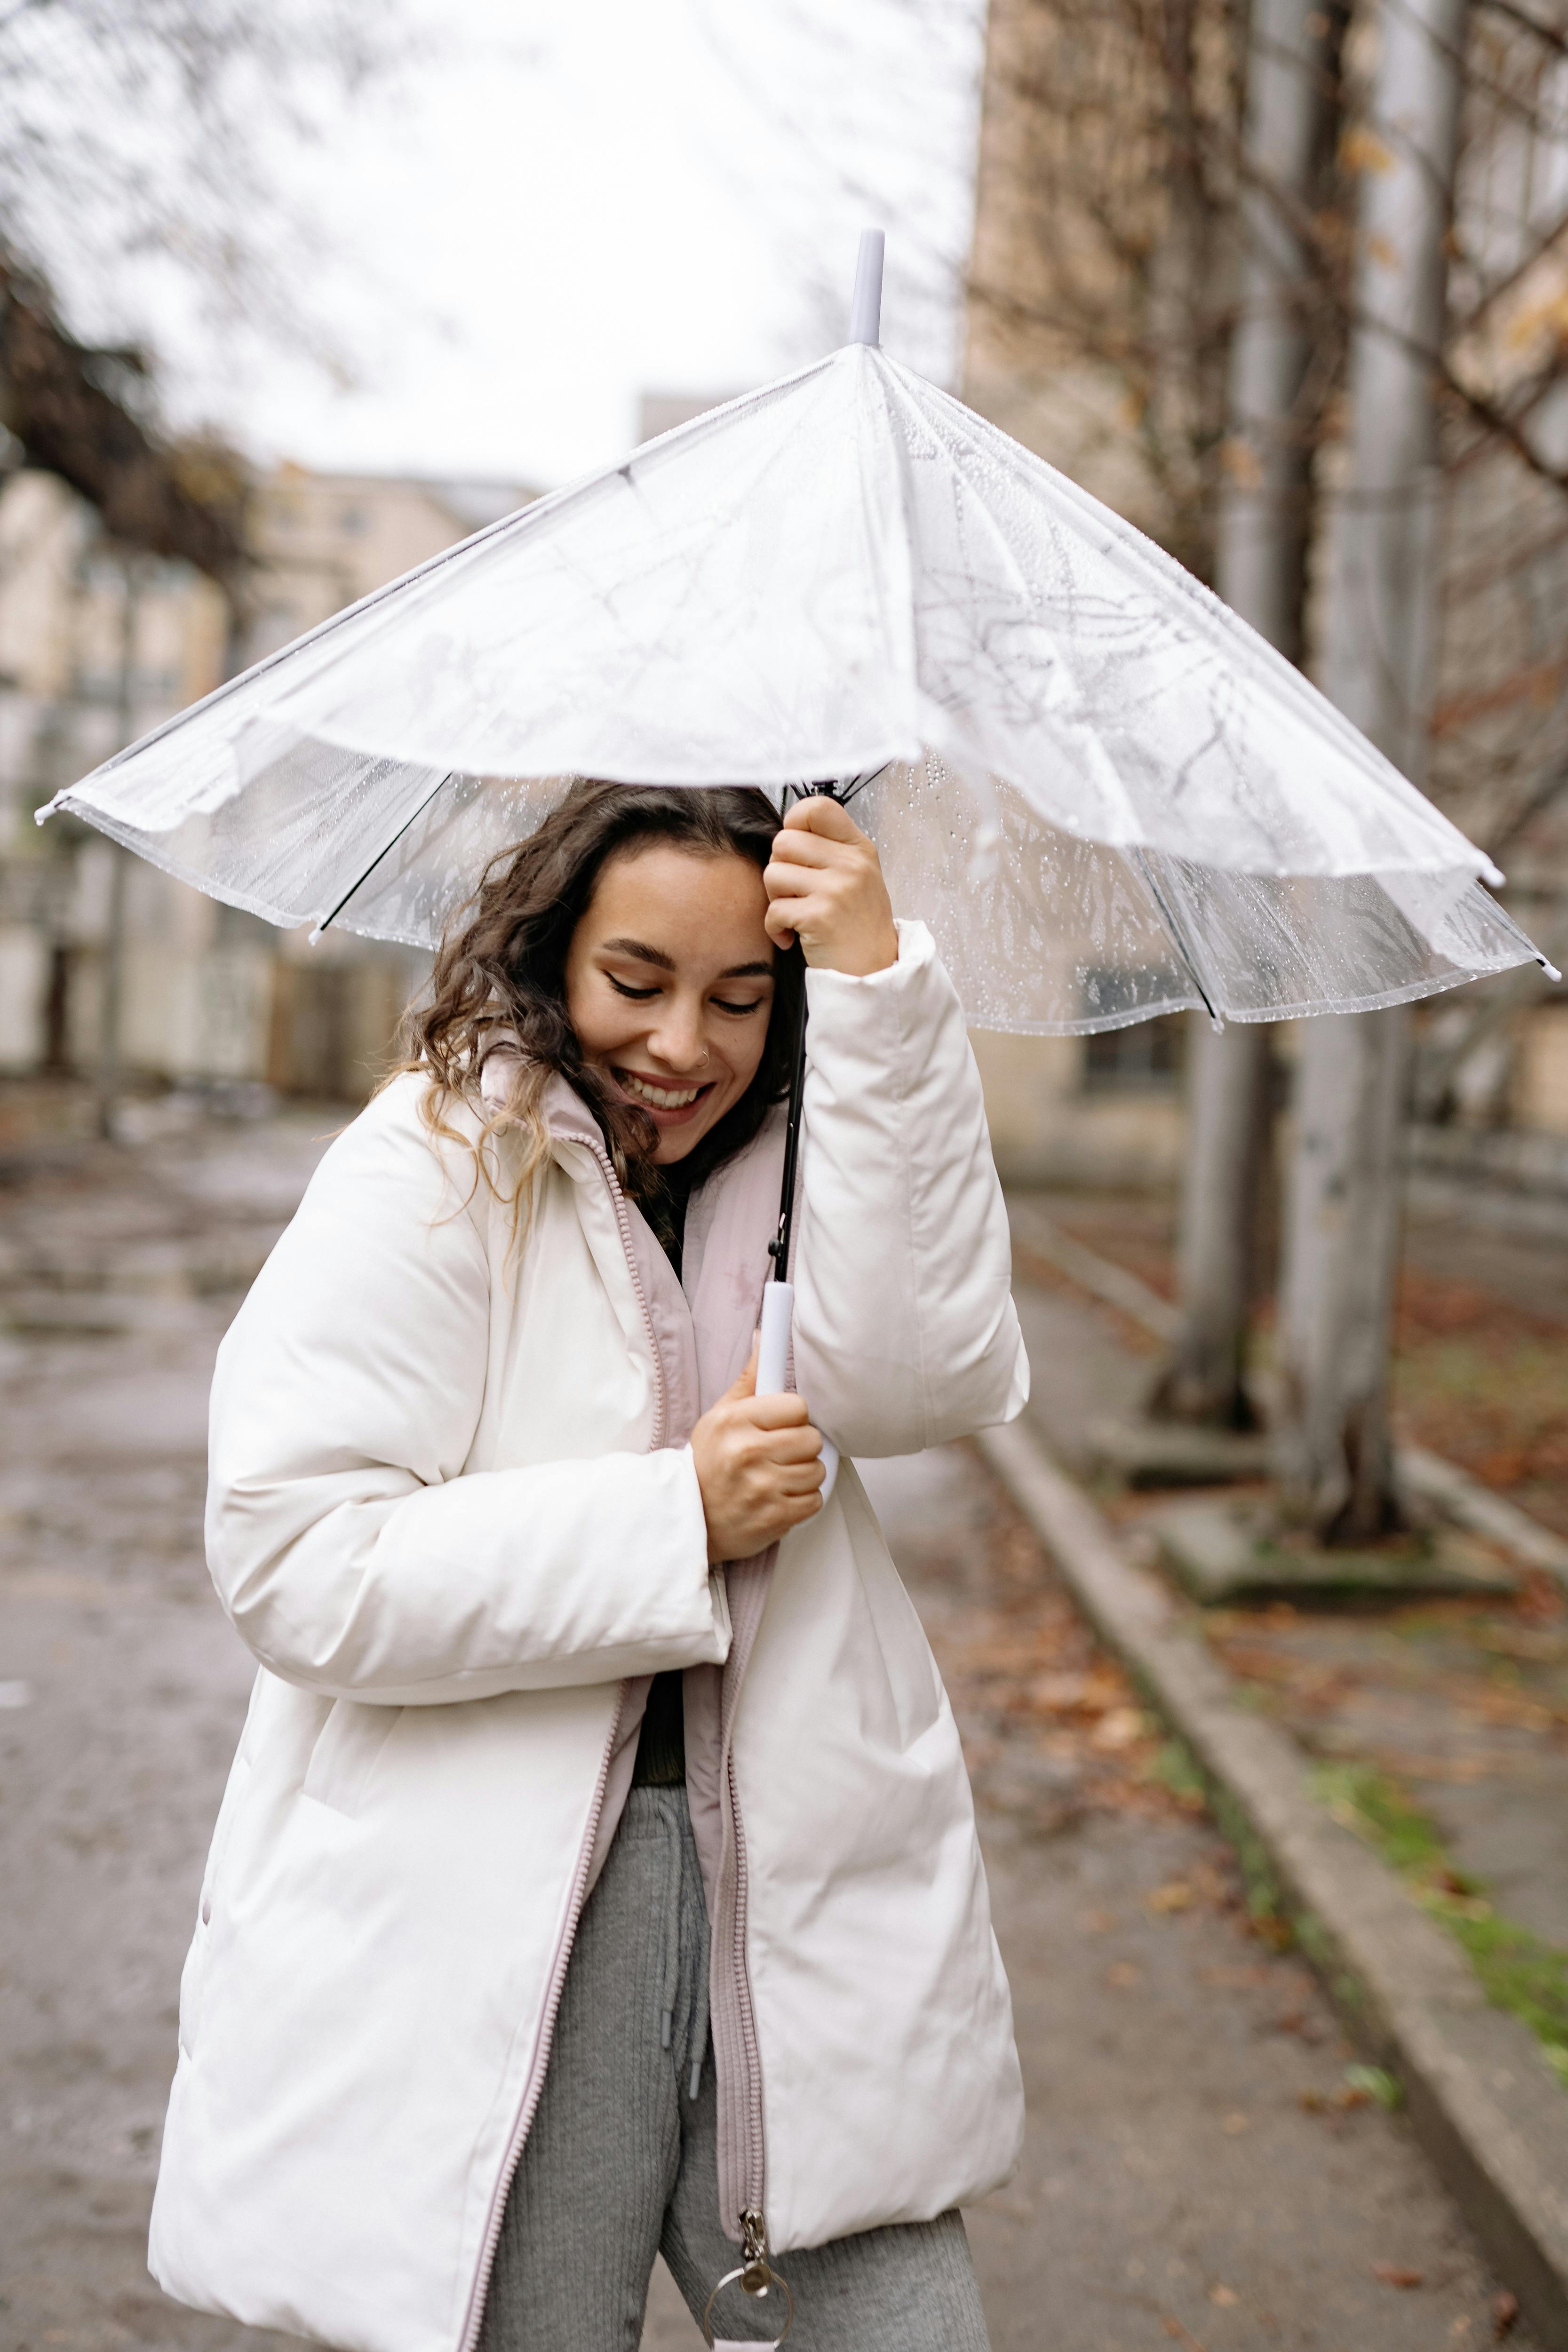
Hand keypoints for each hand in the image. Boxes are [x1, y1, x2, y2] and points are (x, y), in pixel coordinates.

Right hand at [690, 1339, 824, 1561]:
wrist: (690, 1517)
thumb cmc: (710, 1462)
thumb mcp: (721, 1416)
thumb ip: (749, 1379)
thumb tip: (766, 1335)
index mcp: (735, 1421)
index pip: (798, 1407)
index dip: (793, 1417)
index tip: (780, 1426)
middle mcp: (748, 1453)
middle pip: (811, 1439)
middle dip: (801, 1447)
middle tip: (780, 1453)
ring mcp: (762, 1488)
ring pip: (817, 1471)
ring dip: (804, 1475)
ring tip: (779, 1476)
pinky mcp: (773, 1518)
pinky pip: (814, 1501)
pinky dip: (803, 1501)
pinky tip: (780, 1498)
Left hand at [763, 797, 897, 975]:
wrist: (873, 972)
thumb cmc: (856, 925)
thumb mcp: (857, 877)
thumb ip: (828, 851)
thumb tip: (786, 830)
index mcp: (859, 848)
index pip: (817, 807)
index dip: (794, 823)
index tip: (795, 851)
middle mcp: (851, 864)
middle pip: (784, 841)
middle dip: (778, 869)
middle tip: (793, 893)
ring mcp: (837, 889)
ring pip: (773, 873)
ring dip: (775, 899)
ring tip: (794, 915)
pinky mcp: (820, 916)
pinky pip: (773, 910)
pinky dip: (774, 928)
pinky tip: (791, 938)